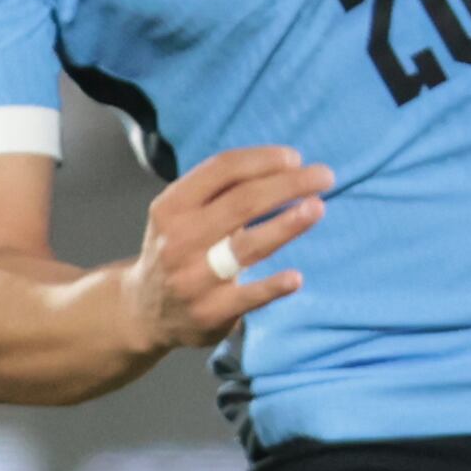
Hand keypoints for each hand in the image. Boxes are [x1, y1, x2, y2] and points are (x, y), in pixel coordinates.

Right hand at [125, 146, 329, 354]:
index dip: (262, 159)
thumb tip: (287, 166)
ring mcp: (194, 278)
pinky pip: (248, 297)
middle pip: (242, 202)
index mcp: (172, 206)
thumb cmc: (178, 248)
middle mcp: (179, 239)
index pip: (222, 170)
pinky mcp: (210, 312)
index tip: (295, 158)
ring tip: (317, 208)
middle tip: (325, 177)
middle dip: (288, 184)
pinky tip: (296, 277)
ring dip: (286, 225)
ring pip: (246, 246)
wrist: (144, 310)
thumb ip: (220, 191)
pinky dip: (273, 287)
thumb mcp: (180, 213)